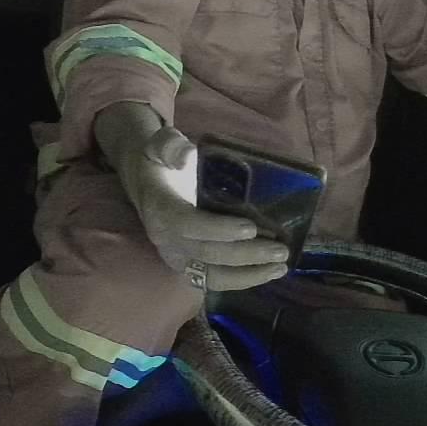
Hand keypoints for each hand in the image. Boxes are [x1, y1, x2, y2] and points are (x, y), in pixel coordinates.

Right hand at [118, 126, 290, 290]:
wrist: (146, 181)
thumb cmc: (160, 162)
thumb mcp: (160, 144)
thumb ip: (170, 145)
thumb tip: (187, 156)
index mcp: (161, 209)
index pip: (188, 225)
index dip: (219, 230)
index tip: (250, 227)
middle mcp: (166, 240)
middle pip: (206, 255)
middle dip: (245, 255)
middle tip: (280, 250)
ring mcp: (176, 257)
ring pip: (210, 276)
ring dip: (247, 275)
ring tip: (279, 267)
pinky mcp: (187, 266)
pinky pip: (212, 280)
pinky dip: (241, 280)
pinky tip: (266, 273)